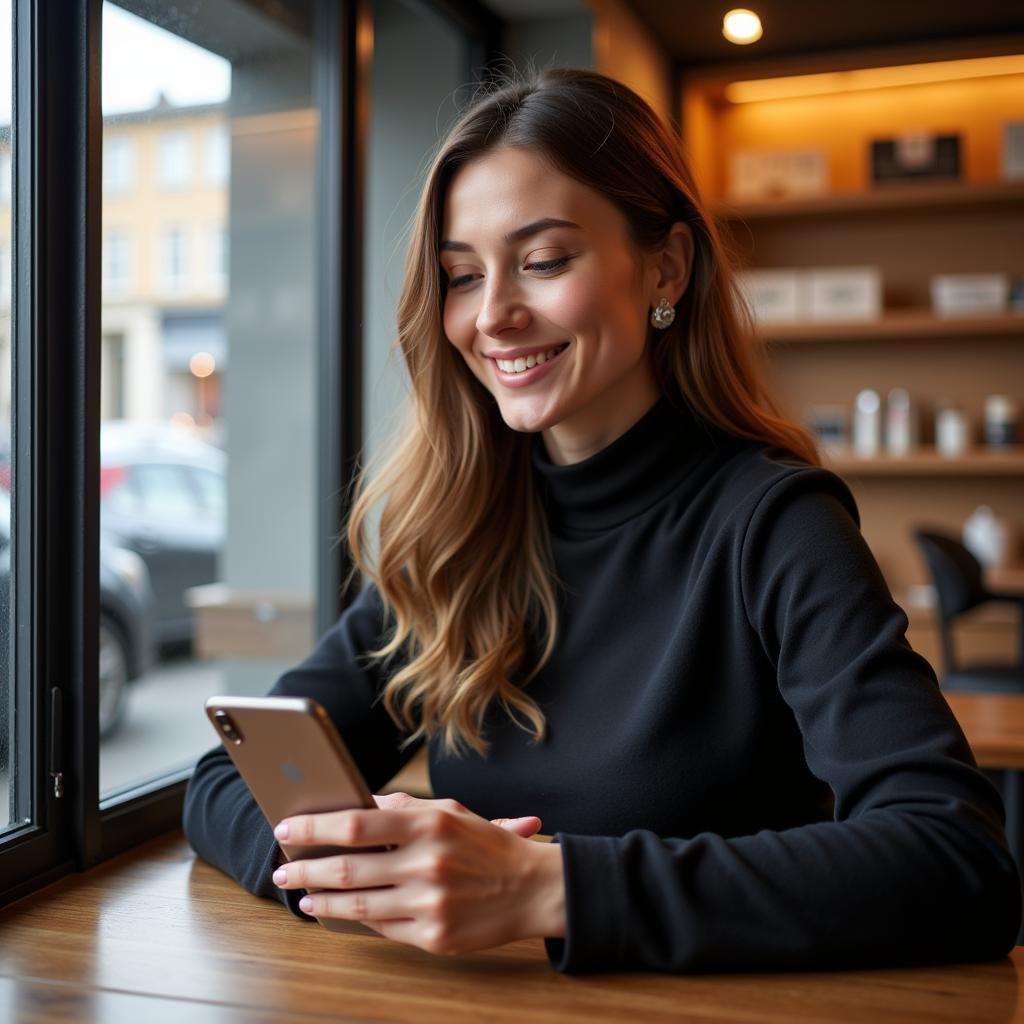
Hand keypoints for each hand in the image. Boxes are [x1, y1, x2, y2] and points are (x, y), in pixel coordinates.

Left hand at [272, 791, 565, 954]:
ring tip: (301, 896)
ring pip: (357, 905)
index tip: (287, 828)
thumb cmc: (487, 846)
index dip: (315, 827)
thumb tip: (356, 805)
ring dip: (320, 901)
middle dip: (306, 869)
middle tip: (283, 870)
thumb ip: (403, 810)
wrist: (533, 888)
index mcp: (430, 824)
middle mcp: (427, 863)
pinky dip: (354, 920)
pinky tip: (338, 913)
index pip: (356, 824)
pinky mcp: (434, 937)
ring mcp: (430, 903)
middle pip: (348, 868)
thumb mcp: (450, 812)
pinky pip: (382, 928)